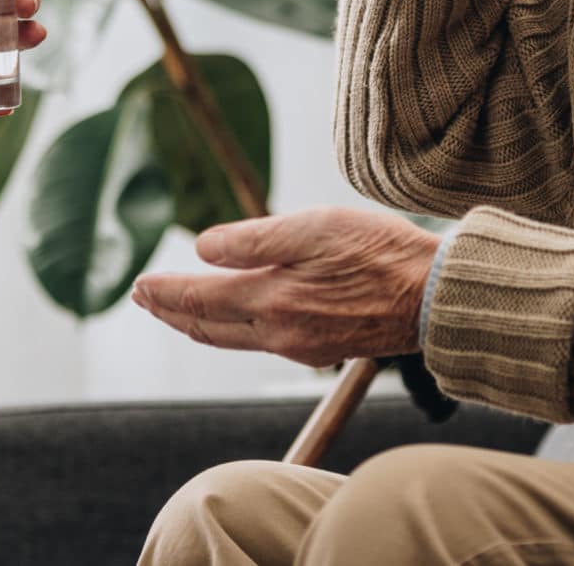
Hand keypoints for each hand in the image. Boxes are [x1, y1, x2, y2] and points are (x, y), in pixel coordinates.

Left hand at [130, 206, 441, 366]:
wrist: (435, 299)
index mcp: (271, 301)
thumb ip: (254, 239)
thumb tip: (202, 248)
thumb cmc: (380, 252)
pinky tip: (236, 316)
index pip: (198, 301)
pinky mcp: (321, 347)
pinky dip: (232, 328)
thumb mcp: (315, 227)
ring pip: (232, 338)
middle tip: (145, 297)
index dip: (163, 293)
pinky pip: (260, 341)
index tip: (138, 285)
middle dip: (171, 312)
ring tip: (178, 309)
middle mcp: (279, 333)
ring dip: (198, 322)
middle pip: (207, 328)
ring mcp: (301, 345)